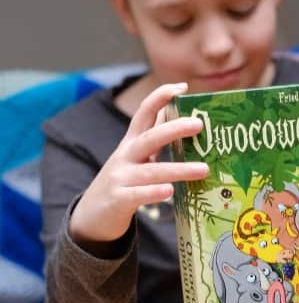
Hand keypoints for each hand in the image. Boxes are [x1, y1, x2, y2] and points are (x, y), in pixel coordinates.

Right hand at [69, 83, 208, 252]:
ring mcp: (121, 178)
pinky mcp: (118, 200)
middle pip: (149, 138)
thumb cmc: (122, 183)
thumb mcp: (135, 157)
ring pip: (151, 171)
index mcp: (131, 144)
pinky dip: (153, 193)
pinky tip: (169, 191)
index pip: (144, 114)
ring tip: (203, 169)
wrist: (92, 216)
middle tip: (199, 124)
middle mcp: (125, 157)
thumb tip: (175, 116)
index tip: (182, 86)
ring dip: (179, 170)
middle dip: (174, 129)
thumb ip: (152, 138)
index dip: (160, 97)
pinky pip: (138, 195)